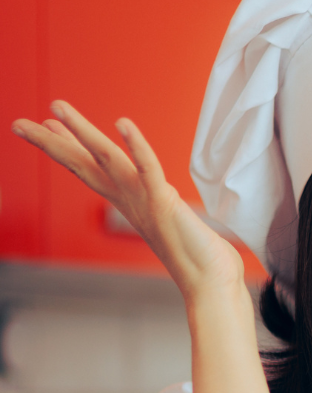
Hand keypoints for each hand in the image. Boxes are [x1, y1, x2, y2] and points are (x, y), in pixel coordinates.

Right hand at [11, 101, 242, 300]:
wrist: (212, 284)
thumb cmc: (202, 259)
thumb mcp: (173, 222)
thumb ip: (166, 208)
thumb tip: (169, 201)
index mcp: (131, 204)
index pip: (92, 170)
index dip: (70, 148)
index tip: (50, 126)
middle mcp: (131, 201)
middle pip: (83, 166)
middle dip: (51, 143)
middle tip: (19, 123)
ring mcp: (145, 201)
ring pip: (106, 159)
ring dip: (81, 132)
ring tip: (57, 108)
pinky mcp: (165, 202)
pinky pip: (148, 168)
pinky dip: (136, 145)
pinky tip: (122, 123)